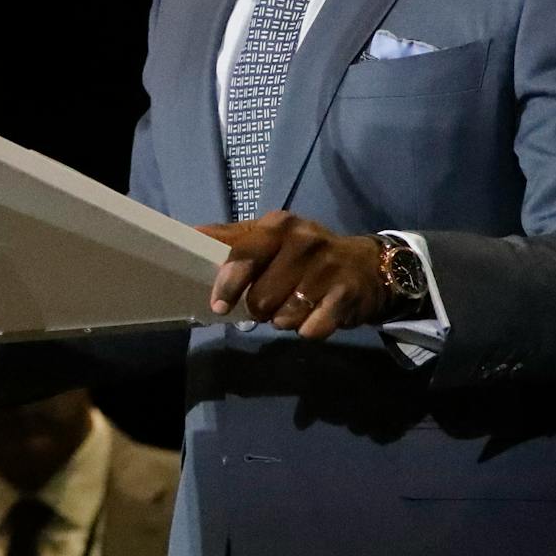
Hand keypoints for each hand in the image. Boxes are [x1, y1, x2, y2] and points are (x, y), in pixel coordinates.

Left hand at [196, 211, 389, 339]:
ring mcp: (328, 268)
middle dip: (259, 308)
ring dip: (283, 319)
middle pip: (261, 297)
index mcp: (278, 226)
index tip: (219, 305)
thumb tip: (188, 233)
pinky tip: (315, 314)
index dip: (229, 284)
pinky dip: (307, 329)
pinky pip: (311, 329)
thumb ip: (230, 239)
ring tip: (293, 306)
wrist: (366, 266)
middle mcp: (305, 242)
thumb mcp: (268, 238)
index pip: (244, 256)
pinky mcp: (346, 295)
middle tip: (268, 302)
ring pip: (284, 317)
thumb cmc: (303, 255)